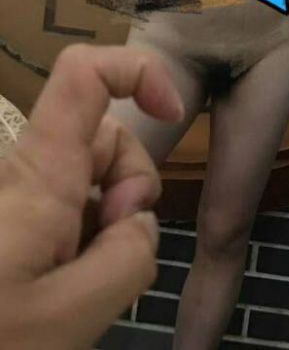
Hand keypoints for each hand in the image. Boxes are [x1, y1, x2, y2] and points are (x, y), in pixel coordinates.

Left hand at [0, 43, 184, 349]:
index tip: (171, 114)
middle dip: (133, 182)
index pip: (84, 73)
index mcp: (38, 174)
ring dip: (110, 222)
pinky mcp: (12, 228)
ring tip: (84, 283)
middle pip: (103, 135)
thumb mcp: (65, 318)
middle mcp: (26, 173)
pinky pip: (67, 213)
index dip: (138, 71)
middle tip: (114, 246)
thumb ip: (126, 260)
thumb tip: (139, 225)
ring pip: (90, 179)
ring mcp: (17, 201)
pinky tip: (70, 287)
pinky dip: (87, 241)